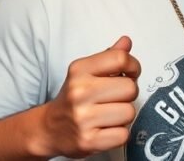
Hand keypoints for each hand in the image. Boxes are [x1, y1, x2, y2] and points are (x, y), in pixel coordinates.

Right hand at [42, 36, 140, 157]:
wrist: (49, 129)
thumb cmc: (73, 98)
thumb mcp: (85, 72)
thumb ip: (108, 57)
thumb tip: (126, 42)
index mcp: (80, 70)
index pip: (120, 59)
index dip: (133, 66)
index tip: (130, 73)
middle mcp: (79, 92)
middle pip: (130, 88)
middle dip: (128, 94)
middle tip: (116, 98)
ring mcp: (83, 118)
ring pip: (129, 112)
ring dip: (124, 115)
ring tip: (109, 114)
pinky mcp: (88, 141)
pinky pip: (123, 134)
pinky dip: (119, 133)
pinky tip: (106, 129)